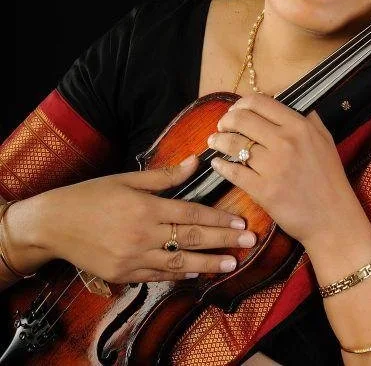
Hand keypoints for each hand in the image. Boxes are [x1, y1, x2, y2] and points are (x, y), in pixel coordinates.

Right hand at [9, 156, 255, 282]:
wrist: (53, 224)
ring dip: (209, 263)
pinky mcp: (123, 275)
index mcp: (145, 207)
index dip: (218, 218)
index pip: (191, 213)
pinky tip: (197, 273)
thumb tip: (196, 161)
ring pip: (179, 263)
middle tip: (249, 242)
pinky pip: (158, 276)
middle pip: (191, 238)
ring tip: (232, 263)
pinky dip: (180, 275)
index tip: (241, 220)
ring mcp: (133, 259)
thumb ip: (164, 175)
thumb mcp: (126, 178)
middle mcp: (142, 235)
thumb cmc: (91, 195)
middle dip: (224, 240)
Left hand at [207, 96, 363, 248]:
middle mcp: (285, 142)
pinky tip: (217, 163)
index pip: (260, 102)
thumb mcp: (325, 140)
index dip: (241, 104)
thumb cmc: (330, 179)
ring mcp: (273, 167)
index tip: (235, 110)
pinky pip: (234, 172)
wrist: (333, 219)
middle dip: (226, 120)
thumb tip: (288, 101)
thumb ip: (307, 118)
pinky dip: (221, 165)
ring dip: (218, 140)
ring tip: (214, 141)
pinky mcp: (263, 190)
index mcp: (299, 126)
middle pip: (242, 119)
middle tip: (222, 125)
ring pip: (234, 144)